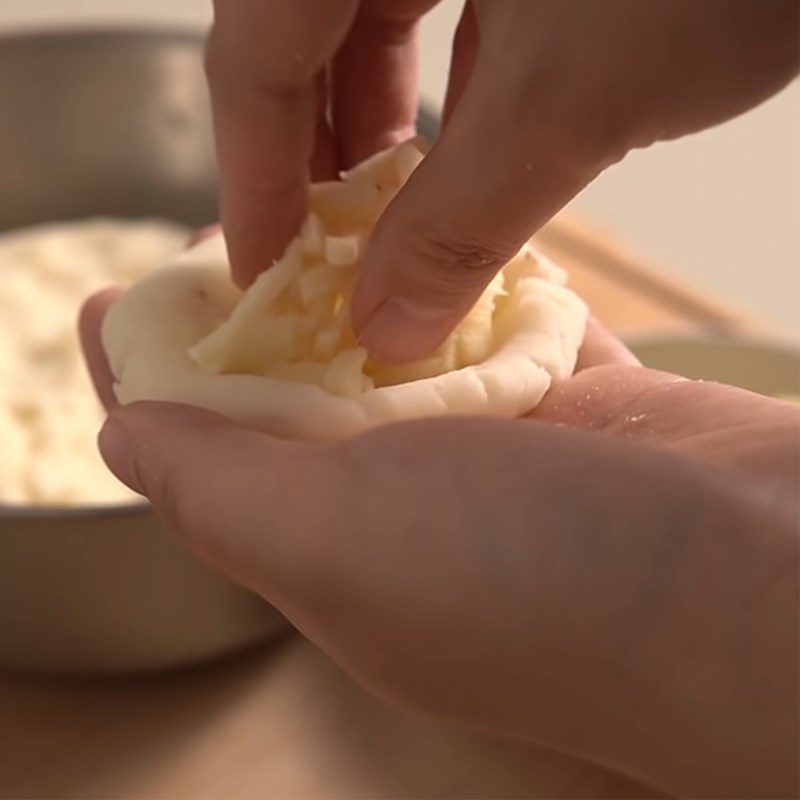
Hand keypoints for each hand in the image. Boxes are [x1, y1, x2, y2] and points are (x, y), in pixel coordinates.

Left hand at [80, 290, 798, 797]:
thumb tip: (121, 443)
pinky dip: (478, 290)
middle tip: (229, 241)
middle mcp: (419, 514)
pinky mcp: (586, 411)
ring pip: (411, 356)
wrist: (765, 590)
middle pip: (307, 399)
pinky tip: (450, 243)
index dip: (157, 386)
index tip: (118, 303)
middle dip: (259, 321)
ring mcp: (508, 460)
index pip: (212, 464)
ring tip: (329, 220)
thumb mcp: (340, 546)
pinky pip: (510, 333)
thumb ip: (219, 494)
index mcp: (343, 557)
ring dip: (373, 293)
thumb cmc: (543, 587)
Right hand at [206, 0, 798, 360]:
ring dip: (381, 136)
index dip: (252, 176)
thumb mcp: (571, 101)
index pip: (257, 49)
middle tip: (324, 263)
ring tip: (386, 228)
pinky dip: (449, 97)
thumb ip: (460, 224)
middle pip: (304, 35)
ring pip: (375, 24)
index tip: (262, 277)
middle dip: (316, 161)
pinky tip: (464, 161)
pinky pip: (448, 11)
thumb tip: (385, 329)